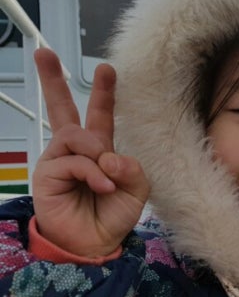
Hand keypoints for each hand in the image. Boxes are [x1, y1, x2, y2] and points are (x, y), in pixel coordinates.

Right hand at [31, 48, 149, 256]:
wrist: (96, 244)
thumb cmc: (113, 215)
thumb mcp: (136, 188)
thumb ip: (130, 167)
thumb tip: (108, 154)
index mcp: (99, 149)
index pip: (100, 115)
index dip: (104, 92)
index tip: (107, 68)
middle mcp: (75, 151)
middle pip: (61, 108)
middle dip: (53, 79)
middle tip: (44, 52)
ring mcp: (58, 161)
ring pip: (75, 134)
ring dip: (96, 153)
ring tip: (106, 176)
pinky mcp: (46, 175)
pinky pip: (73, 161)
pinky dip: (93, 173)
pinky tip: (102, 188)